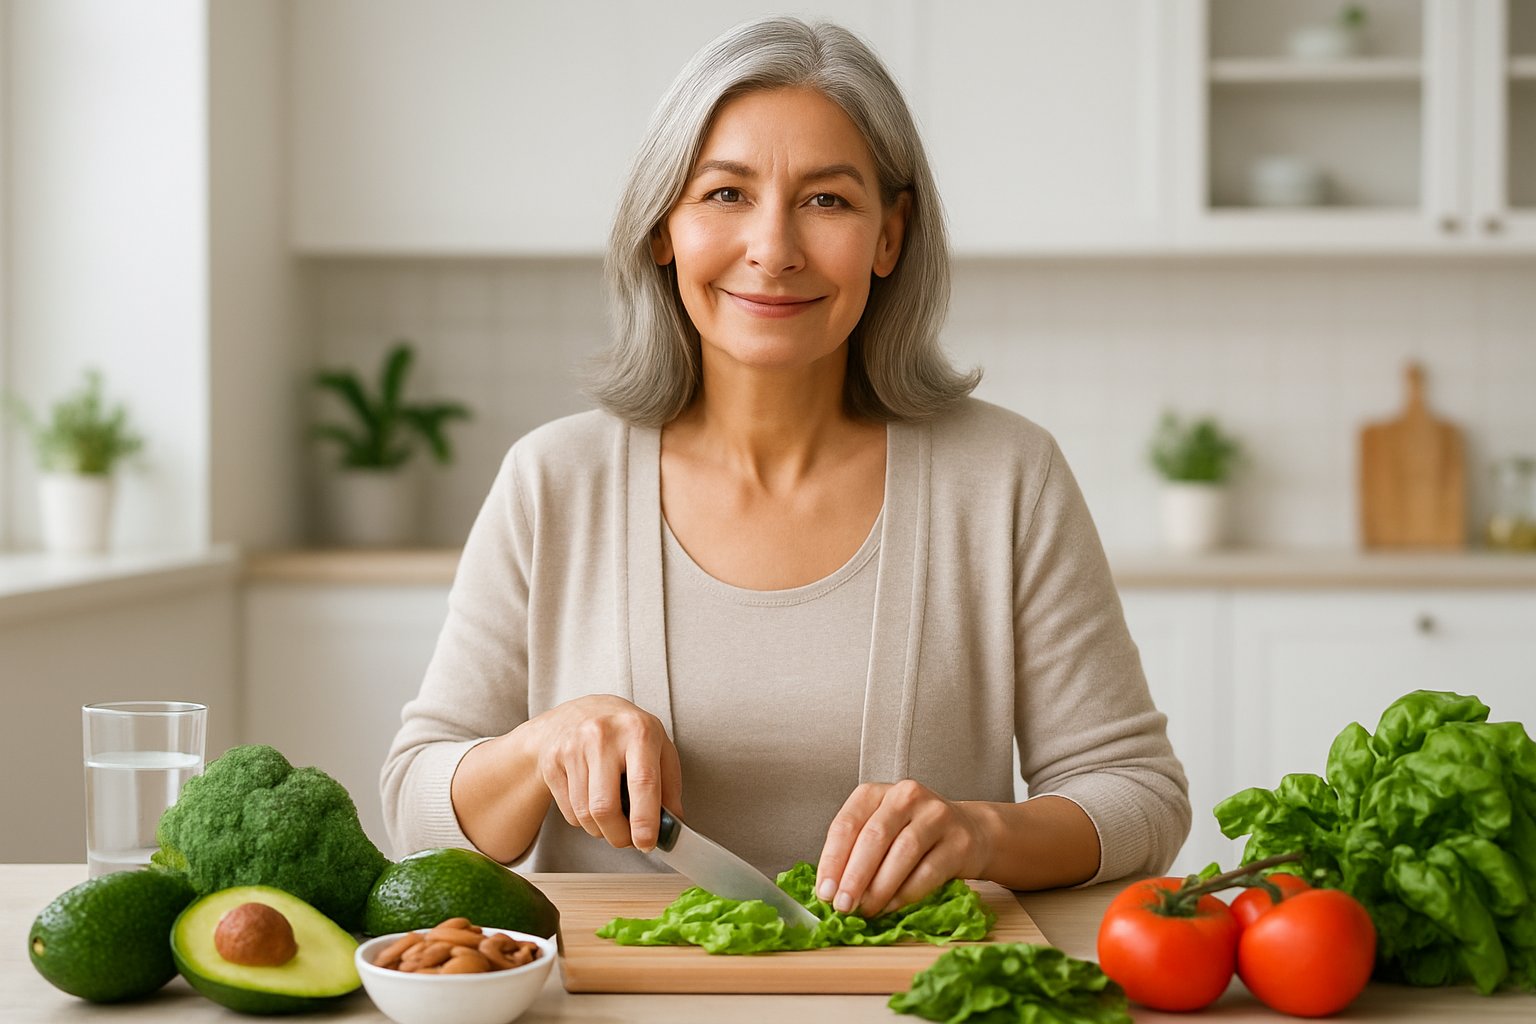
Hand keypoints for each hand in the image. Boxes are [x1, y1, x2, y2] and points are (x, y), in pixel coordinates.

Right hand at [527, 694, 681, 852]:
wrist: (578, 714)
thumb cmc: (626, 733)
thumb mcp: (658, 747)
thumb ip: (670, 785)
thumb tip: (673, 825)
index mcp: (637, 731)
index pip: (643, 782)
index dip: (645, 820)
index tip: (647, 843)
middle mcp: (602, 736)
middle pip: (605, 807)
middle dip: (619, 836)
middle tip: (629, 841)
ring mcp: (573, 748)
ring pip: (585, 814)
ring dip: (601, 830)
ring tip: (613, 820)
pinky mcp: (552, 762)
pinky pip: (568, 812)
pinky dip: (584, 821)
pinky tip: (592, 804)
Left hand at [814, 780, 993, 915]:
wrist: (971, 833)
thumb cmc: (915, 835)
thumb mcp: (882, 831)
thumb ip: (856, 853)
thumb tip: (830, 890)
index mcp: (877, 792)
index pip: (847, 823)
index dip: (832, 860)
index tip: (824, 891)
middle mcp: (906, 796)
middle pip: (874, 837)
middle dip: (854, 876)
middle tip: (842, 905)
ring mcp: (936, 816)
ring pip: (902, 853)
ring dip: (879, 888)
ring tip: (867, 909)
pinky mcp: (959, 842)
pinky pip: (928, 871)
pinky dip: (906, 894)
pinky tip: (891, 906)